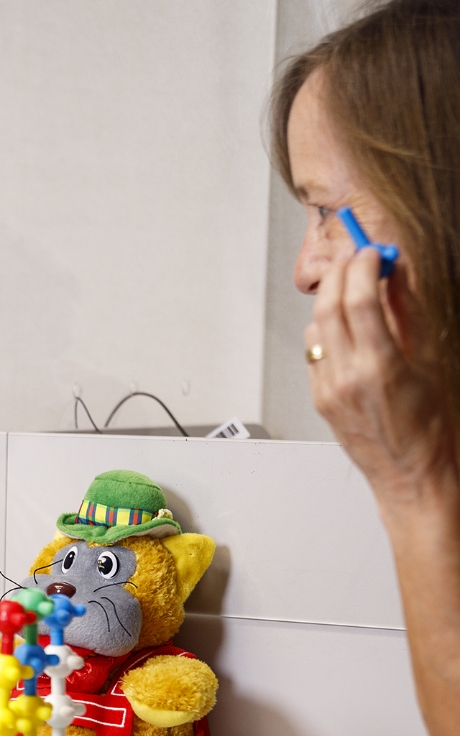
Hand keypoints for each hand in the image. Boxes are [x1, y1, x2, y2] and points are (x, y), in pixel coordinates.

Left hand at [305, 248, 456, 512]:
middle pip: (328, 308)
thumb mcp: (430, 363)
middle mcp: (347, 377)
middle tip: (354, 256)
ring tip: (351, 289)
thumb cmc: (429, 427)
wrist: (410, 475)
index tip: (372, 252)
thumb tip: (396, 275)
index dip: (363, 267)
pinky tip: (344, 329)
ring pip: (315, 328)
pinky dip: (325, 331)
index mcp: (381, 366)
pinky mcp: (318, 398)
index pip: (359, 301)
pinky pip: (314, 353)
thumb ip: (408, 315)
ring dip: (329, 301)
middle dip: (339, 274)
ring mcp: (327, 389)